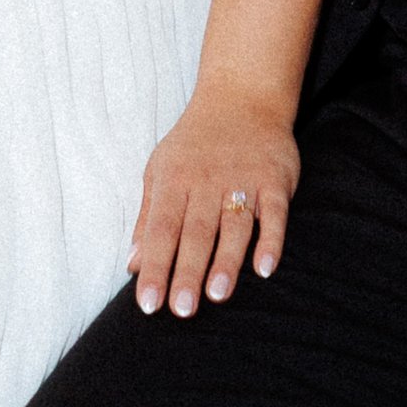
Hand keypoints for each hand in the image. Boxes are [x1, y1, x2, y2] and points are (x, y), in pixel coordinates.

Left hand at [129, 84, 300, 318]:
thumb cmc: (195, 143)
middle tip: (181, 310)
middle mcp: (207, 180)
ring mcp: (243, 178)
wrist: (242, 96)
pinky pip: (274, 213)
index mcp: (174, 179)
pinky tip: (265, 267)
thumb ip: (147, 217)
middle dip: (187, 272)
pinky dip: (271, 239)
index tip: (148, 303)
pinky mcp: (274, 179)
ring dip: (226, 260)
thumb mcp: (160, 170)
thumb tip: (132, 263)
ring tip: (217, 295)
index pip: (160, 229)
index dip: (154, 266)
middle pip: (195, 232)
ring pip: (233, 225)